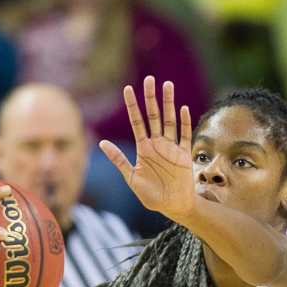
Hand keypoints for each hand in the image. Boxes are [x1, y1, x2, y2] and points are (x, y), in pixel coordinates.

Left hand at [100, 76, 195, 220]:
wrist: (173, 207)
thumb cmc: (151, 195)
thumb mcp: (131, 178)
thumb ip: (119, 160)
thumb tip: (102, 143)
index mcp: (143, 149)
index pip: (136, 122)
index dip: (132, 106)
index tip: (128, 89)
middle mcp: (158, 144)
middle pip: (153, 116)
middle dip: (150, 98)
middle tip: (149, 79)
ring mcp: (172, 148)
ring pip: (169, 121)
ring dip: (169, 104)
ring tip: (167, 85)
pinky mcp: (184, 155)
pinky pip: (184, 135)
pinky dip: (184, 123)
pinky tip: (182, 109)